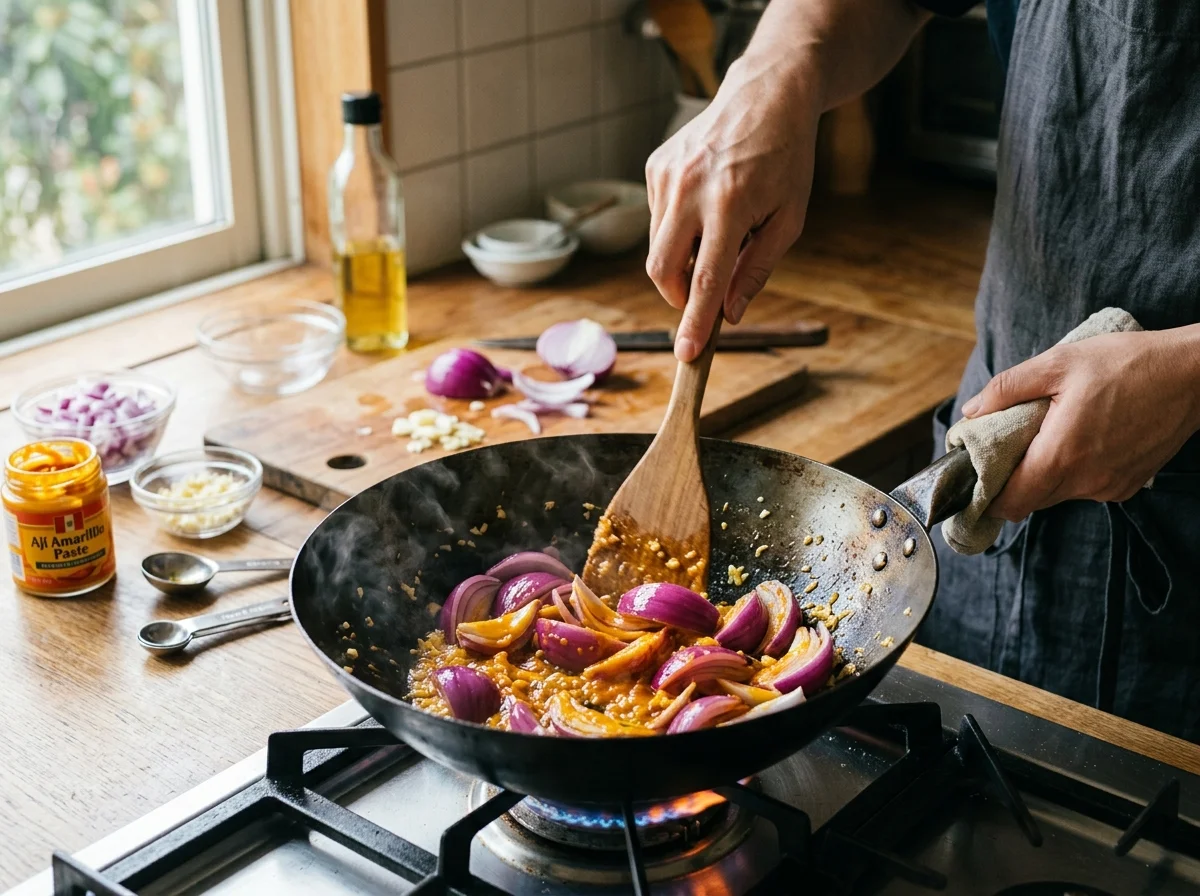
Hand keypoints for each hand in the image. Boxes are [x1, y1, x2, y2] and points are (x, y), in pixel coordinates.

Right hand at [644, 57, 820, 360]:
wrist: (768, 93)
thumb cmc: (787, 158)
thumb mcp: (790, 219)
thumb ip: (757, 269)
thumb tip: (730, 314)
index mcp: (730, 206)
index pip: (705, 280)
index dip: (695, 323)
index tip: (686, 355)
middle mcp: (690, 190)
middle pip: (662, 270)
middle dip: (678, 297)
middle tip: (703, 298)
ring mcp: (667, 176)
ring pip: (657, 246)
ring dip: (683, 258)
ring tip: (718, 231)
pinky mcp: (655, 167)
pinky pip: (658, 219)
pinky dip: (678, 228)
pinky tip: (706, 204)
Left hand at [960, 329, 1199, 521]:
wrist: (1193, 374)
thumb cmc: (1126, 364)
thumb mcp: (1058, 362)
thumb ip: (1007, 389)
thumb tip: (971, 411)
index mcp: (1063, 455)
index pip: (1011, 501)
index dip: (987, 495)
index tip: (975, 479)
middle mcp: (1087, 482)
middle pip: (1031, 500)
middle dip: (1011, 482)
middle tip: (1003, 449)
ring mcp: (1110, 487)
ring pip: (1057, 495)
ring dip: (1042, 475)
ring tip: (1042, 437)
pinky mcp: (1127, 485)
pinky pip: (1084, 488)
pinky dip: (1071, 472)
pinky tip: (1076, 440)